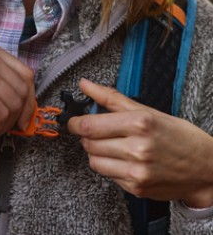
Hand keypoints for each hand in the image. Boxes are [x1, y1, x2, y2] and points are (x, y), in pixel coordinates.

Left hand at [68, 78, 212, 207]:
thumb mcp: (147, 110)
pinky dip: (109, 166)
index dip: (75, 122)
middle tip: (94, 130)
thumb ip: (111, 98)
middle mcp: (138, 148)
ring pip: (95, 162)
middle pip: (89, 143)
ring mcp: (137, 171)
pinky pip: (109, 176)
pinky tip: (122, 158)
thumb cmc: (178, 135)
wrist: (204, 167)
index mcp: (140, 123)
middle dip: (86, 136)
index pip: (90, 125)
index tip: (73, 120)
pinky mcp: (137, 188)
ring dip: (95, 152)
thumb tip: (85, 85)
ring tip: (108, 144)